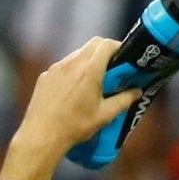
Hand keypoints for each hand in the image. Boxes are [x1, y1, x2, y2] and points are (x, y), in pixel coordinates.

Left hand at [14, 37, 137, 165]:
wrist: (41, 136)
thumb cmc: (75, 126)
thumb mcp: (105, 115)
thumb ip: (124, 100)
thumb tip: (137, 91)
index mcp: (89, 71)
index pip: (107, 44)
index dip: (119, 47)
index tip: (125, 57)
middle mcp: (71, 64)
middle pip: (93, 43)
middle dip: (105, 50)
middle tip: (113, 66)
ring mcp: (55, 69)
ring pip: (77, 53)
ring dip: (89, 59)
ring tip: (93, 78)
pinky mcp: (45, 76)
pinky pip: (63, 65)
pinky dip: (73, 69)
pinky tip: (74, 87)